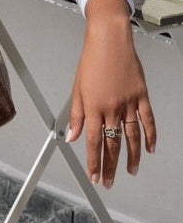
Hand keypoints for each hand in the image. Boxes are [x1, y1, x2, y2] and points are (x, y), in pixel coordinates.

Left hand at [66, 0, 155, 186]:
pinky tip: (149, 149)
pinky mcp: (141, 96)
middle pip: (112, 143)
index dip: (94, 162)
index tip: (94, 177)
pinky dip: (150, 136)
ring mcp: (128, 102)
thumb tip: (72, 137)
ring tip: (130, 171)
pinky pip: (147, 120)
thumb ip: (77, 115)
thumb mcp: (77, 88)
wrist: (109, 41)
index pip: (92, 142)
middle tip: (110, 182)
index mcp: (93, 107)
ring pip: (131, 136)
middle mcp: (111, 107)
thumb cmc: (91, 62)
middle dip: (110, 166)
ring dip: (131, 157)